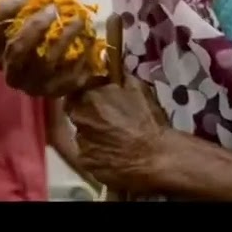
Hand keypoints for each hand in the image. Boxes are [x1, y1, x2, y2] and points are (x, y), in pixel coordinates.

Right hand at [0, 0, 106, 97]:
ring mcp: (34, 86)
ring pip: (48, 62)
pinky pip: (70, 77)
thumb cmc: (36, 43)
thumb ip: (26, 7)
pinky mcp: (55, 94)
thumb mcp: (24, 24)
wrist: (49, 78)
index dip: (9, 9)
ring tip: (79, 19)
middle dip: (37, 27)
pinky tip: (89, 42)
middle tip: (54, 9)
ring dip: (65, 37)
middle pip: (19, 50)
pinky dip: (81, 58)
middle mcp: (12, 72)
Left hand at [66, 76, 169, 192]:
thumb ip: (119, 76)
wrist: (156, 157)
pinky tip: (113, 153)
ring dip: (92, 133)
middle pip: (76, 112)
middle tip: (106, 117)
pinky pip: (88, 154)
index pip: (75, 89)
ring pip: (82, 134)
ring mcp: (81, 143)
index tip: (96, 95)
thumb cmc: (149, 120)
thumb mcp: (138, 89)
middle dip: (88, 113)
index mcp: (90, 97)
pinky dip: (97, 153)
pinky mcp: (87, 164)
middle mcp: (80, 119)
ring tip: (113, 138)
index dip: (86, 92)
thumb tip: (111, 67)